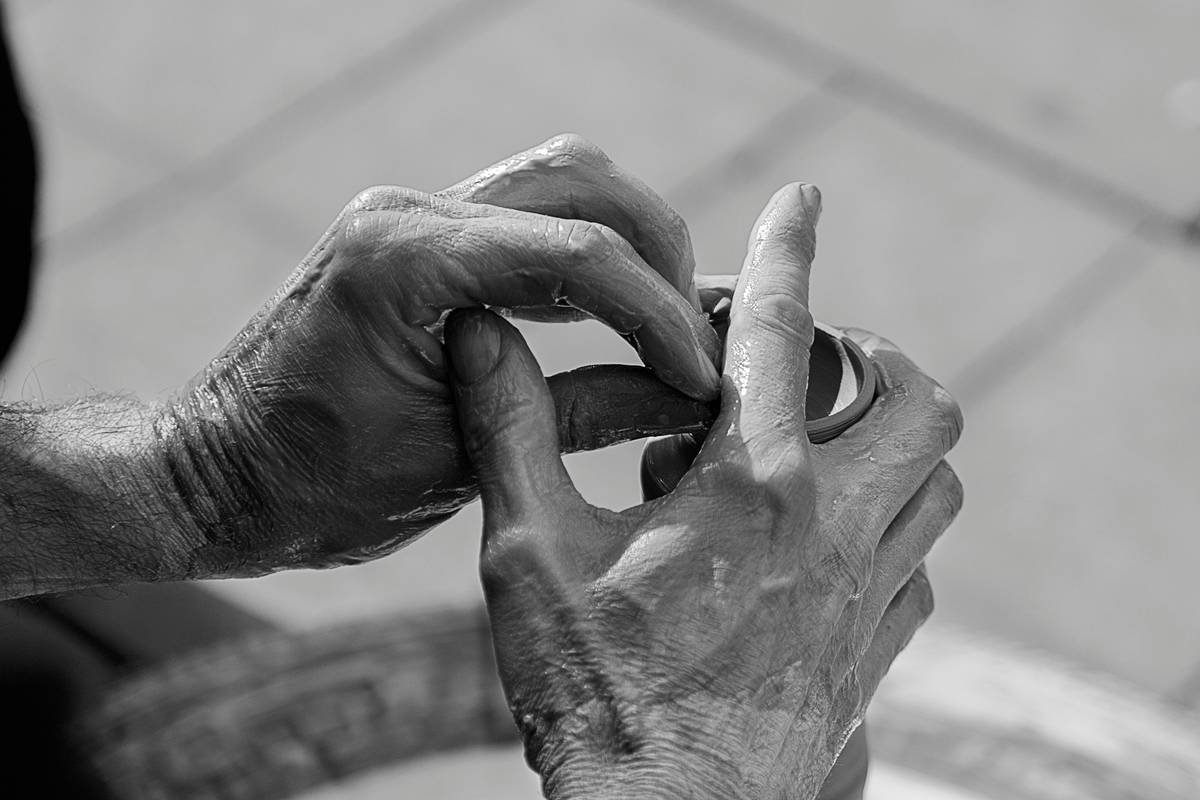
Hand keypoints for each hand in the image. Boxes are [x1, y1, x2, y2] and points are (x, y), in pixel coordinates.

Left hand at [154, 134, 720, 577]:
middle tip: (695, 331)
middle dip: (657, 249)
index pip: (577, 254)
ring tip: (664, 319)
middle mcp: (405, 213)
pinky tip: (610, 313)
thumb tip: (687, 400)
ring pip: (554, 183)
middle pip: (579, 180)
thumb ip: (583, 415)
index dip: (662, 312)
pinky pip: (519, 219)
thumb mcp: (463, 460)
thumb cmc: (314, 487)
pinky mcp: (411, 237)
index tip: (705, 371)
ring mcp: (405, 215)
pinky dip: (578, 256)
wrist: (213, 477)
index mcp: (405, 261)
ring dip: (623, 242)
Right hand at [446, 183, 963, 798]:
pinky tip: (819, 546)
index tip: (804, 197)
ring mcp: (867, 594)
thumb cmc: (589, 689)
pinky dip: (889, 526)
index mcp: (751, 486)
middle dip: (877, 357)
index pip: (781, 330)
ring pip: (938, 481)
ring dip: (891, 442)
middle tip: (810, 364)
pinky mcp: (874, 651)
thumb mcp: (525, 550)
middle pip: (920, 400)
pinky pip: (921, 563)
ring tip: (814, 449)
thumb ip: (507, 429)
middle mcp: (834, 528)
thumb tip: (480, 332)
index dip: (787, 248)